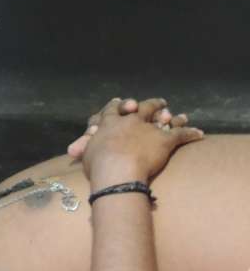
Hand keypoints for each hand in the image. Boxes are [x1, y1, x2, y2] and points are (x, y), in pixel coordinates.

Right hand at [81, 98, 202, 184]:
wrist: (116, 169)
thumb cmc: (97, 164)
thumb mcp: (86, 154)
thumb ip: (85, 148)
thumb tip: (71, 151)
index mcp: (109, 123)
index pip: (113, 109)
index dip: (119, 106)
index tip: (124, 103)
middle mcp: (129, 121)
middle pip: (141, 108)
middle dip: (150, 105)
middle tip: (159, 102)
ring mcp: (148, 128)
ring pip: (163, 118)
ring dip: (173, 117)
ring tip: (182, 116)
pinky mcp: (164, 139)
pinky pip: (180, 134)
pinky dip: (191, 133)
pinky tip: (199, 133)